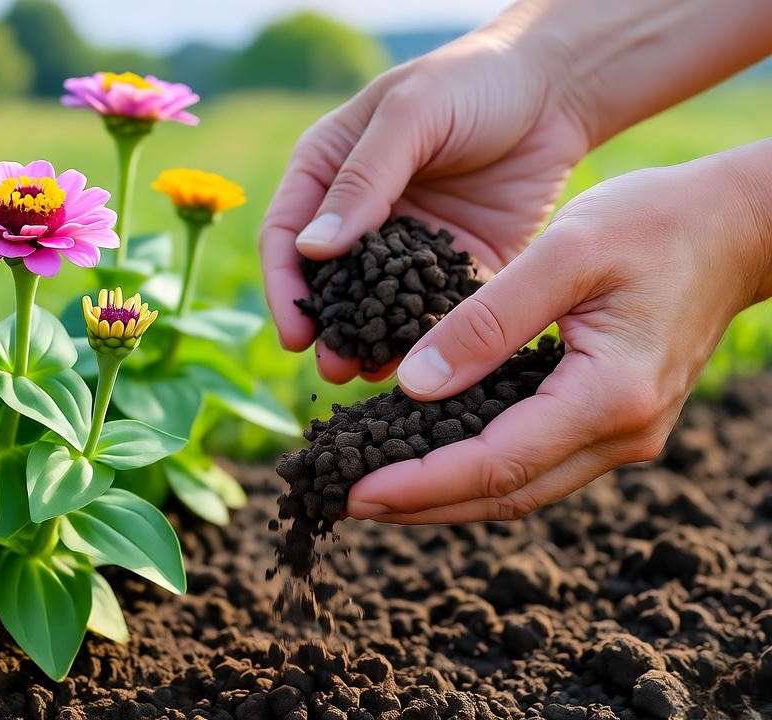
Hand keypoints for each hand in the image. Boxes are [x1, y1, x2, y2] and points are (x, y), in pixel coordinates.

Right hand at [260, 30, 589, 382]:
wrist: (557, 87)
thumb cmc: (472, 81)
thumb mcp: (411, 117)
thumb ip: (364, 180)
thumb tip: (313, 248)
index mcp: (326, 170)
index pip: (286, 235)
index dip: (284, 285)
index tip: (295, 333)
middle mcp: (359, 213)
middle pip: (327, 281)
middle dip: (327, 327)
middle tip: (333, 369)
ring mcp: (406, 244)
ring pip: (377, 304)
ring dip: (372, 340)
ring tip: (372, 376)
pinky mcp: (456, 264)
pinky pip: (435, 307)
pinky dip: (428, 337)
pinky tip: (429, 363)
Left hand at [346, 141, 771, 522]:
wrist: (738, 227)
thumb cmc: (657, 223)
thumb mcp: (565, 251)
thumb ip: (488, 319)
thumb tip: (413, 383)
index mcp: (608, 395)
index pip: (495, 464)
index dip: (419, 485)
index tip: (352, 490)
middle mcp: (620, 433)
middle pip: (502, 494)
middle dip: (419, 504)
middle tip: (342, 500)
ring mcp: (622, 435)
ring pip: (518, 487)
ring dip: (443, 494)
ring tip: (370, 487)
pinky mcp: (613, 421)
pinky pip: (534, 461)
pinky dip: (475, 468)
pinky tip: (426, 455)